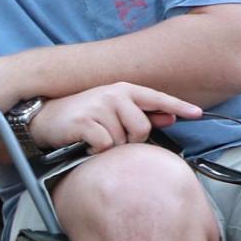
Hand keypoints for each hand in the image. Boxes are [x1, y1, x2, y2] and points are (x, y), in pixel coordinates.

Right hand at [29, 83, 200, 153]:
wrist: (43, 118)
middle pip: (142, 128)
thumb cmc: (81, 116)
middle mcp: (113, 94)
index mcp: (123, 90)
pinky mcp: (85, 122)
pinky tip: (86, 145)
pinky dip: (96, 151)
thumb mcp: (112, 110)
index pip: (157, 98)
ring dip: (110, 146)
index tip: (197, 113)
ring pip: (122, 140)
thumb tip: (170, 117)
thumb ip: (141, 113)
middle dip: (130, 140)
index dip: (179, 106)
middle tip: (111, 138)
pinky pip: (105, 146)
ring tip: (95, 139)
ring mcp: (98, 107)